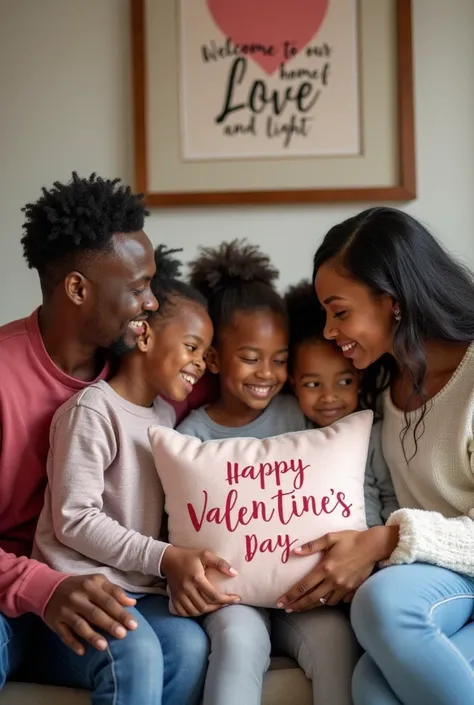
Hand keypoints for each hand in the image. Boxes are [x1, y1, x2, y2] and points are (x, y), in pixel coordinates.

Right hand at [44, 575, 137, 654]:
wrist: (48, 587)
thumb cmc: (79, 586)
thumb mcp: (96, 581)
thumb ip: (114, 591)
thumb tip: (132, 603)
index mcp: (90, 585)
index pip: (109, 600)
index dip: (121, 612)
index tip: (133, 625)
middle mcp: (77, 597)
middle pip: (95, 613)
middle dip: (110, 624)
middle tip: (123, 635)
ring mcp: (65, 610)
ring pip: (79, 625)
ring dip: (92, 636)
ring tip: (104, 646)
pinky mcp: (55, 622)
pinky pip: (64, 634)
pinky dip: (73, 643)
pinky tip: (82, 652)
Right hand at [161, 546, 239, 616]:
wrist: (168, 559)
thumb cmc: (188, 556)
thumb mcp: (205, 554)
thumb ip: (220, 563)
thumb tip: (234, 573)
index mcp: (196, 578)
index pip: (214, 595)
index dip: (227, 599)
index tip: (236, 599)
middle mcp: (187, 589)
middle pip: (205, 606)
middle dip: (218, 606)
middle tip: (226, 602)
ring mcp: (179, 595)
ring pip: (195, 612)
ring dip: (207, 611)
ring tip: (215, 605)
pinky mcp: (174, 599)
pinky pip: (184, 613)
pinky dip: (194, 613)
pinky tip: (200, 608)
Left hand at [277, 526, 397, 611]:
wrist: (373, 547)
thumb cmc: (351, 539)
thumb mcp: (330, 538)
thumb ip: (312, 546)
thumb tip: (294, 551)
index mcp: (325, 568)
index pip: (304, 586)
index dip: (291, 595)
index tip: (280, 602)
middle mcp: (333, 581)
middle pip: (312, 598)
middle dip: (297, 605)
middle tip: (286, 609)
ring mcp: (343, 587)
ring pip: (324, 602)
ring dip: (312, 605)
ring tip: (302, 606)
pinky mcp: (352, 590)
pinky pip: (338, 601)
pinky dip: (329, 602)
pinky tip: (324, 601)